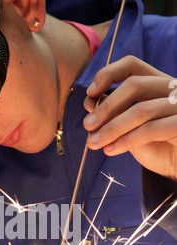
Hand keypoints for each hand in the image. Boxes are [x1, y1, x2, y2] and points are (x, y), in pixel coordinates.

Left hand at [83, 55, 176, 180]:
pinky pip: (150, 130)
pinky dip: (125, 141)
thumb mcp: (130, 127)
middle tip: (88, 125)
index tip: (90, 93)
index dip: (108, 74)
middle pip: (134, 85)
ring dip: (111, 128)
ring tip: (94, 143)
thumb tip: (90, 103)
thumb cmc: (156, 146)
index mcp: (157, 83)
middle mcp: (171, 89)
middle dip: (106, 107)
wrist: (176, 167)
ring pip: (140, 110)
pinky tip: (110, 150)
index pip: (132, 66)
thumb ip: (114, 113)